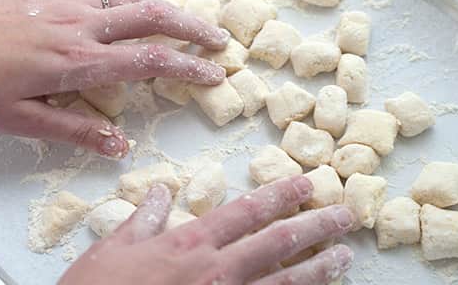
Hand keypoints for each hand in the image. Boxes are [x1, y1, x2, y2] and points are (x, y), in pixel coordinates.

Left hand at [0, 0, 228, 156]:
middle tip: (220, 40)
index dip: (189, 66)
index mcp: (79, 62)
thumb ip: (76, 130)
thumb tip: (120, 144)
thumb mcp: (23, 119)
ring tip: (193, 25)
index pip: (150, 60)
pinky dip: (141, 1)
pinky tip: (146, 11)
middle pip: (157, 18)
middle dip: (195, 28)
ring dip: (173, 11)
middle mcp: (85, 27)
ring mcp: (76, 3)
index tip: (214, 73)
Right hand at [60, 176, 354, 284]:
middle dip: (314, 226)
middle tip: (346, 215)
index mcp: (190, 244)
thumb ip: (143, 219)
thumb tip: (161, 191)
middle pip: (276, 243)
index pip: (247, 211)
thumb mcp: (111, 250)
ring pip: (283, 284)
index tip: (308, 182)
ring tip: (344, 257)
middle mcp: (216, 272)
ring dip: (317, 269)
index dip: (280, 194)